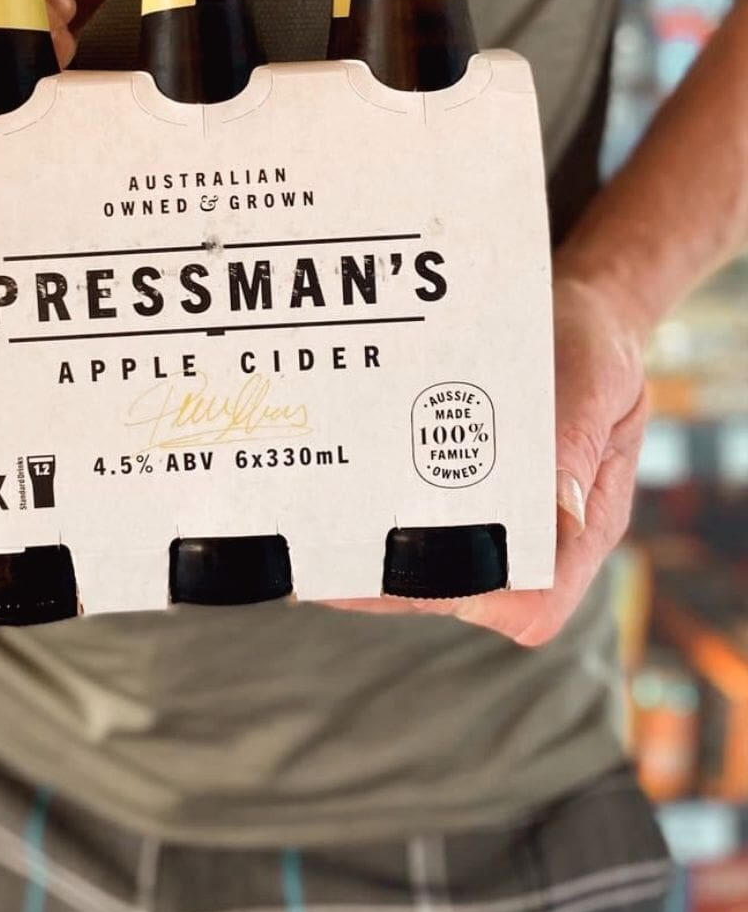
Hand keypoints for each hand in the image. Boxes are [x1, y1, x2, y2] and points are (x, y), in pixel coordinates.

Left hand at [327, 266, 648, 645]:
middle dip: (396, 582)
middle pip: (464, 595)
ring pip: (431, 568)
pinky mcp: (463, 491)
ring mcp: (496, 517)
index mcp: (585, 524)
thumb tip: (561, 509)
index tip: (420, 566)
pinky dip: (376, 518)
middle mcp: (537, 535)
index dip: (479, 598)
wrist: (578, 309)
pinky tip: (333, 496)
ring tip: (313, 531)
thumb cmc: (595, 341)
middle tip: (330, 556)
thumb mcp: (597, 376)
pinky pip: (419, 520)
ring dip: (374, 559)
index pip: (536, 603)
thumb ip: (578, 437)